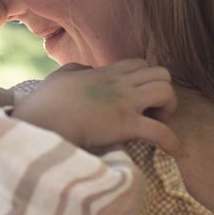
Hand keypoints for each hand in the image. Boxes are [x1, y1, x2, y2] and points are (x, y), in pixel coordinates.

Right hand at [12, 59, 178, 152]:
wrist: (41, 122)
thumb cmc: (46, 103)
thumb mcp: (61, 76)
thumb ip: (77, 69)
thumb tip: (86, 70)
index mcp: (106, 72)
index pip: (141, 63)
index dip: (147, 79)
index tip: (139, 98)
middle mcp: (120, 84)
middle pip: (162, 73)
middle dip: (163, 92)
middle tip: (151, 112)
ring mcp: (124, 103)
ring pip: (167, 92)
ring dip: (168, 109)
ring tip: (157, 124)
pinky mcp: (125, 125)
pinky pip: (161, 132)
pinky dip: (171, 142)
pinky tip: (172, 151)